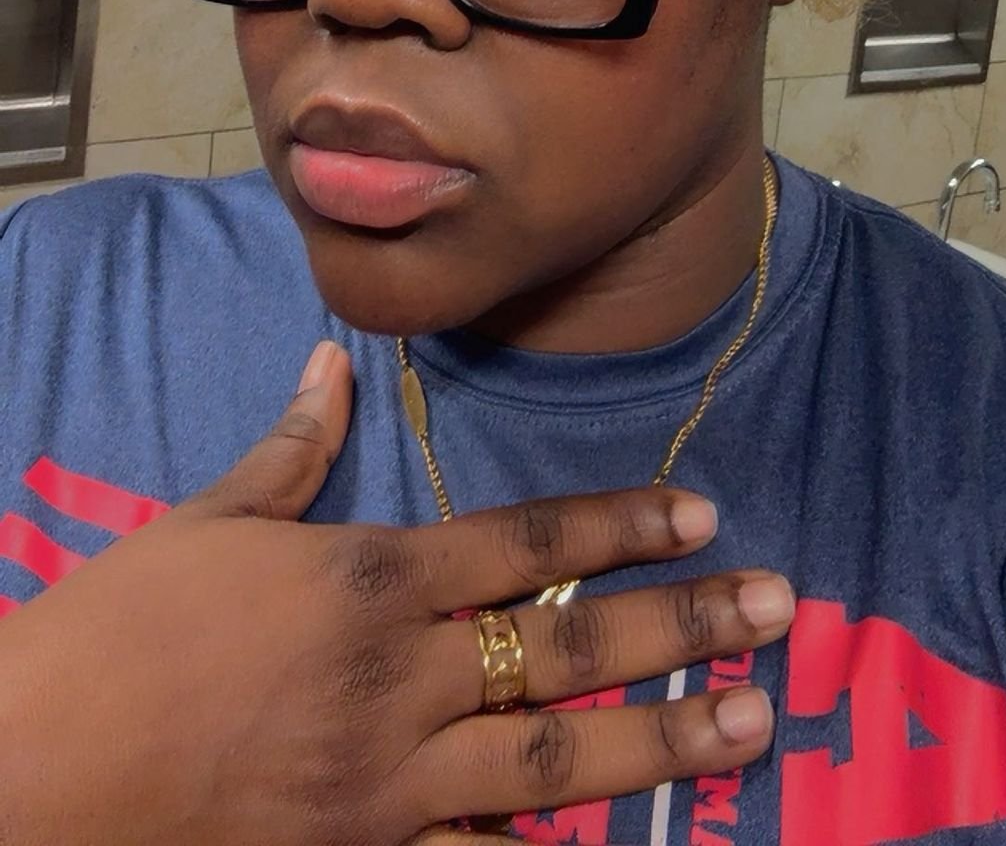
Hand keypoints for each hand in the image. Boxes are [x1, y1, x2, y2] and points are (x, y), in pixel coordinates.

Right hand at [0, 340, 792, 844]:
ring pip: (552, 755)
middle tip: (779, 607)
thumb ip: (291, 452)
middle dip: (682, 624)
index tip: (701, 510)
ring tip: (754, 721)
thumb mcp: (204, 523)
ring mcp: (388, 783)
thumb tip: (333, 361)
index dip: (618, 523)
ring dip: (664, 738)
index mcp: (366, 580)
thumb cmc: (118, 635)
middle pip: (566, 643)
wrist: (37, 775)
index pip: (522, 542)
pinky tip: (627, 845)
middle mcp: (398, 678)